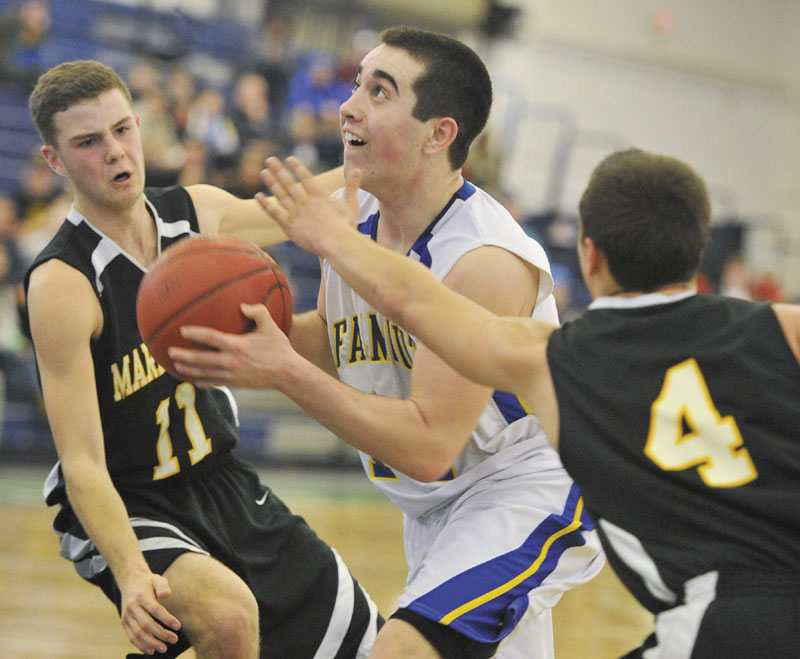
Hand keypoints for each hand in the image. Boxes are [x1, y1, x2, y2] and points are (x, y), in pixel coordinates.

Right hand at [120, 571, 179, 654]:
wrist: (130, 582)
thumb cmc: (148, 582)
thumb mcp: (157, 579)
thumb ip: (163, 586)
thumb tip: (166, 595)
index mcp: (141, 596)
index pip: (155, 609)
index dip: (166, 619)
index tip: (178, 626)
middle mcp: (132, 607)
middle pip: (146, 624)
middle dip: (161, 634)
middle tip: (174, 639)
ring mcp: (126, 616)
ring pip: (138, 633)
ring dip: (151, 643)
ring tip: (164, 649)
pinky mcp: (124, 623)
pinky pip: (131, 637)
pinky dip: (141, 645)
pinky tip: (151, 651)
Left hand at [169, 303, 294, 388]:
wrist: (287, 373)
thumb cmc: (279, 348)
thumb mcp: (271, 326)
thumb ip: (258, 312)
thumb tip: (242, 305)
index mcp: (237, 345)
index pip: (211, 338)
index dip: (195, 334)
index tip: (182, 331)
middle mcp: (231, 361)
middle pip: (201, 359)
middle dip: (184, 356)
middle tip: (170, 352)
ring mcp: (232, 375)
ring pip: (205, 373)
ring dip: (189, 370)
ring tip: (177, 366)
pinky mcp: (235, 384)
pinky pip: (214, 383)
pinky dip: (202, 382)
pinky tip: (194, 380)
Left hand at [255, 156, 361, 256]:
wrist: (336, 243)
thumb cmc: (346, 227)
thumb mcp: (351, 204)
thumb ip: (352, 186)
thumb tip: (359, 170)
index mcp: (319, 196)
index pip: (306, 177)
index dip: (297, 167)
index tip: (289, 159)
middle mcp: (305, 202)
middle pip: (289, 183)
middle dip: (279, 170)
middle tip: (270, 160)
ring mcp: (296, 213)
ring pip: (280, 195)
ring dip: (271, 183)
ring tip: (263, 172)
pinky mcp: (289, 226)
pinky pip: (274, 213)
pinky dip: (266, 204)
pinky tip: (258, 196)